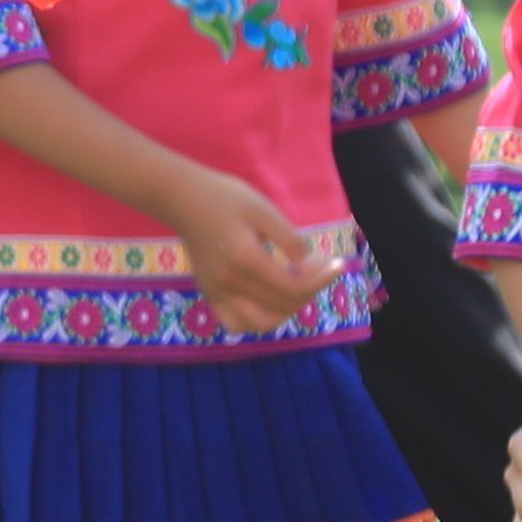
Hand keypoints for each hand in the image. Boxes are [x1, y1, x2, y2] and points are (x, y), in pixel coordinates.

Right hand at [162, 160, 323, 331]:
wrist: (184, 200)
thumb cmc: (226, 198)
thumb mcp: (263, 209)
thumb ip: (289, 239)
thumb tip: (309, 264)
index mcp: (246, 260)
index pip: (293, 286)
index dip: (322, 279)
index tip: (337, 263)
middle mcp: (230, 283)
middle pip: (283, 304)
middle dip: (311, 289)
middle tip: (321, 269)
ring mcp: (217, 293)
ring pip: (261, 323)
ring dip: (286, 311)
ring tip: (297, 288)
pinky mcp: (210, 295)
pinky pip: (236, 323)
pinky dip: (258, 320)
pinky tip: (270, 300)